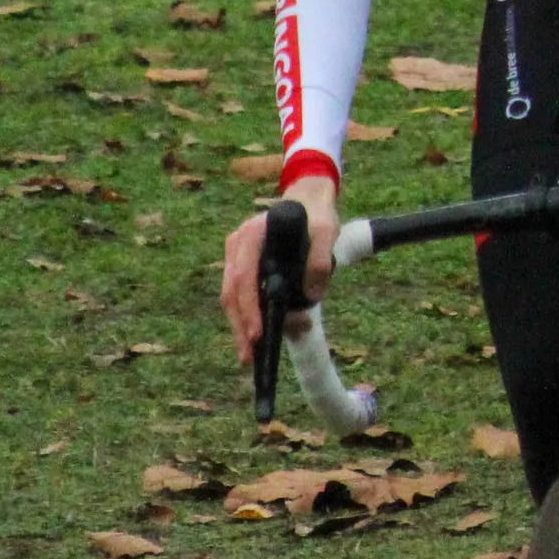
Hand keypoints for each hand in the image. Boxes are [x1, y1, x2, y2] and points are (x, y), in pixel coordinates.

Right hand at [219, 171, 338, 369]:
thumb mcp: (327, 230)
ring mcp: (237, 257)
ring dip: (240, 327)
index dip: (249, 307)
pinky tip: (254, 338)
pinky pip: (240, 296)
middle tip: (249, 358)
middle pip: (231, 292)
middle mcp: (238, 245)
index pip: (244, 276)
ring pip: (231, 298)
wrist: (309, 200)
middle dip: (240, 327)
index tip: (257, 333)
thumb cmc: (317, 215)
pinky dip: (246, 317)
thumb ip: (320, 260)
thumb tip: (311, 296)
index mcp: (253, 233)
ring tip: (250, 358)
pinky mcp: (243, 267)